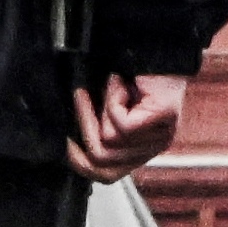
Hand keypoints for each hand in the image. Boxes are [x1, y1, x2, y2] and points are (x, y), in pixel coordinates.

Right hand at [67, 71, 186, 179]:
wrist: (154, 50)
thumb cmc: (128, 77)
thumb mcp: (105, 112)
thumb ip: (94, 130)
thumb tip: (63, 142)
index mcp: (141, 150)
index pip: (106, 176)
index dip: (79, 162)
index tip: (65, 140)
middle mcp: (155, 147)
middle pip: (103, 162)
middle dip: (84, 127)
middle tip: (80, 97)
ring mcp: (162, 134)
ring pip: (110, 141)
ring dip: (100, 110)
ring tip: (106, 86)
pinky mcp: (164, 116)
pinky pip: (122, 124)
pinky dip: (113, 99)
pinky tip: (120, 82)